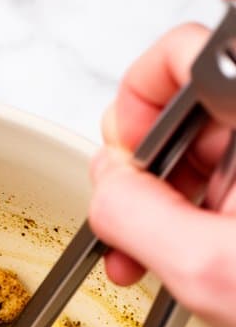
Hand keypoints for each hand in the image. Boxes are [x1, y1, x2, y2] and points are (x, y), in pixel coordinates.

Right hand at [89, 23, 235, 326]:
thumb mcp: (205, 269)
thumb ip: (135, 216)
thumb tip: (103, 187)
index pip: (180, 57)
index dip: (133, 107)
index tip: (118, 162)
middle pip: (186, 110)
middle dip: (142, 171)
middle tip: (125, 225)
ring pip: (203, 151)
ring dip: (162, 203)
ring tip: (146, 256)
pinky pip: (226, 183)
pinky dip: (193, 217)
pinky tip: (182, 256)